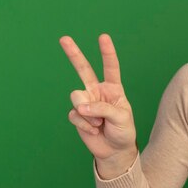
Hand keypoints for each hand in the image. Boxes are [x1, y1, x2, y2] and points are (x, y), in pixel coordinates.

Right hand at [59, 34, 136, 162]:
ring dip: (89, 112)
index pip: (110, 68)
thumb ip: (103, 108)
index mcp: (113, 88)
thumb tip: (82, 106)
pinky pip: (75, 115)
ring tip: (99, 122)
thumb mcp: (121, 117)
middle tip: (64, 38)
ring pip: (77, 97)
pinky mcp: (77, 115)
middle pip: (83, 70)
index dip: (107, 53)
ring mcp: (86, 102)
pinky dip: (85, 124)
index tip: (103, 37)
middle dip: (74, 54)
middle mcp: (98, 91)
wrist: (114, 150)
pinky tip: (94, 129)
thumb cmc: (123, 131)